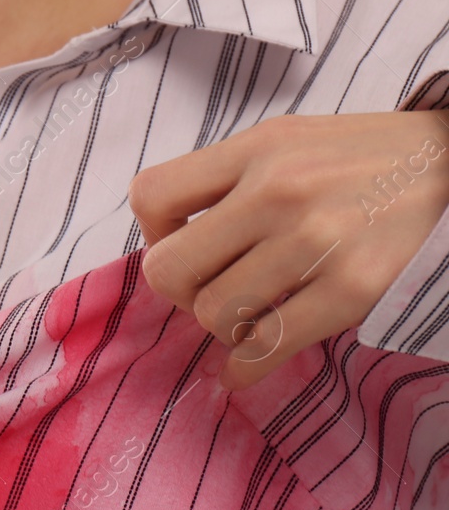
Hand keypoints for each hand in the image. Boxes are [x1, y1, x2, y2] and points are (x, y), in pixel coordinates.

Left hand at [130, 111, 448, 388]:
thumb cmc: (359, 160)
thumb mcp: (286, 142)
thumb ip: (226, 181)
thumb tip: (166, 248)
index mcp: (257, 149)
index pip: (151, 195)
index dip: (153, 234)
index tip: (181, 245)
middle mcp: (280, 190)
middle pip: (168, 270)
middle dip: (181, 293)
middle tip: (211, 291)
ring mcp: (316, 240)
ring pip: (212, 314)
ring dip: (222, 327)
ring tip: (250, 315)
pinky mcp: (352, 288)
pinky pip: (265, 347)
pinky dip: (245, 366)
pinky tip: (248, 363)